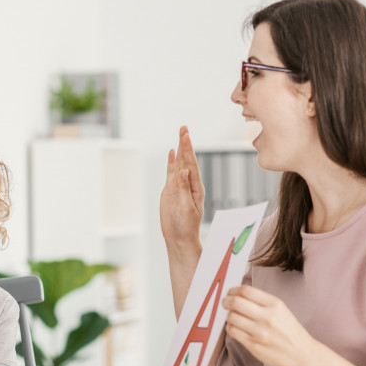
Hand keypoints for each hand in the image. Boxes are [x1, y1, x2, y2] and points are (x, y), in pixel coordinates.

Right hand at [160, 126, 204, 246]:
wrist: (178, 238)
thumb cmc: (185, 226)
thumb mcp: (185, 208)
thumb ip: (183, 189)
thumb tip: (184, 171)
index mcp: (195, 187)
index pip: (192, 164)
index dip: (188, 150)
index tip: (185, 136)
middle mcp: (189, 184)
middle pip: (187, 160)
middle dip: (185, 144)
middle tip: (184, 128)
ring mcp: (179, 186)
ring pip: (179, 164)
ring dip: (179, 150)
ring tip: (181, 135)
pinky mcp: (170, 191)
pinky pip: (171, 173)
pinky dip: (171, 162)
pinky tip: (171, 153)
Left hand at [222, 285, 316, 365]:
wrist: (301, 354)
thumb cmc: (290, 331)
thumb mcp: (281, 310)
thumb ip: (261, 301)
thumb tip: (238, 293)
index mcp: (275, 305)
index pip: (246, 291)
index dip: (234, 290)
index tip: (231, 292)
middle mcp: (267, 317)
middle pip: (235, 302)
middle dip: (226, 301)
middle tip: (225, 302)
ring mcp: (259, 332)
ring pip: (232, 317)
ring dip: (229, 315)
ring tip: (234, 317)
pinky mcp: (253, 345)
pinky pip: (233, 332)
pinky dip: (230, 327)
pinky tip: (236, 327)